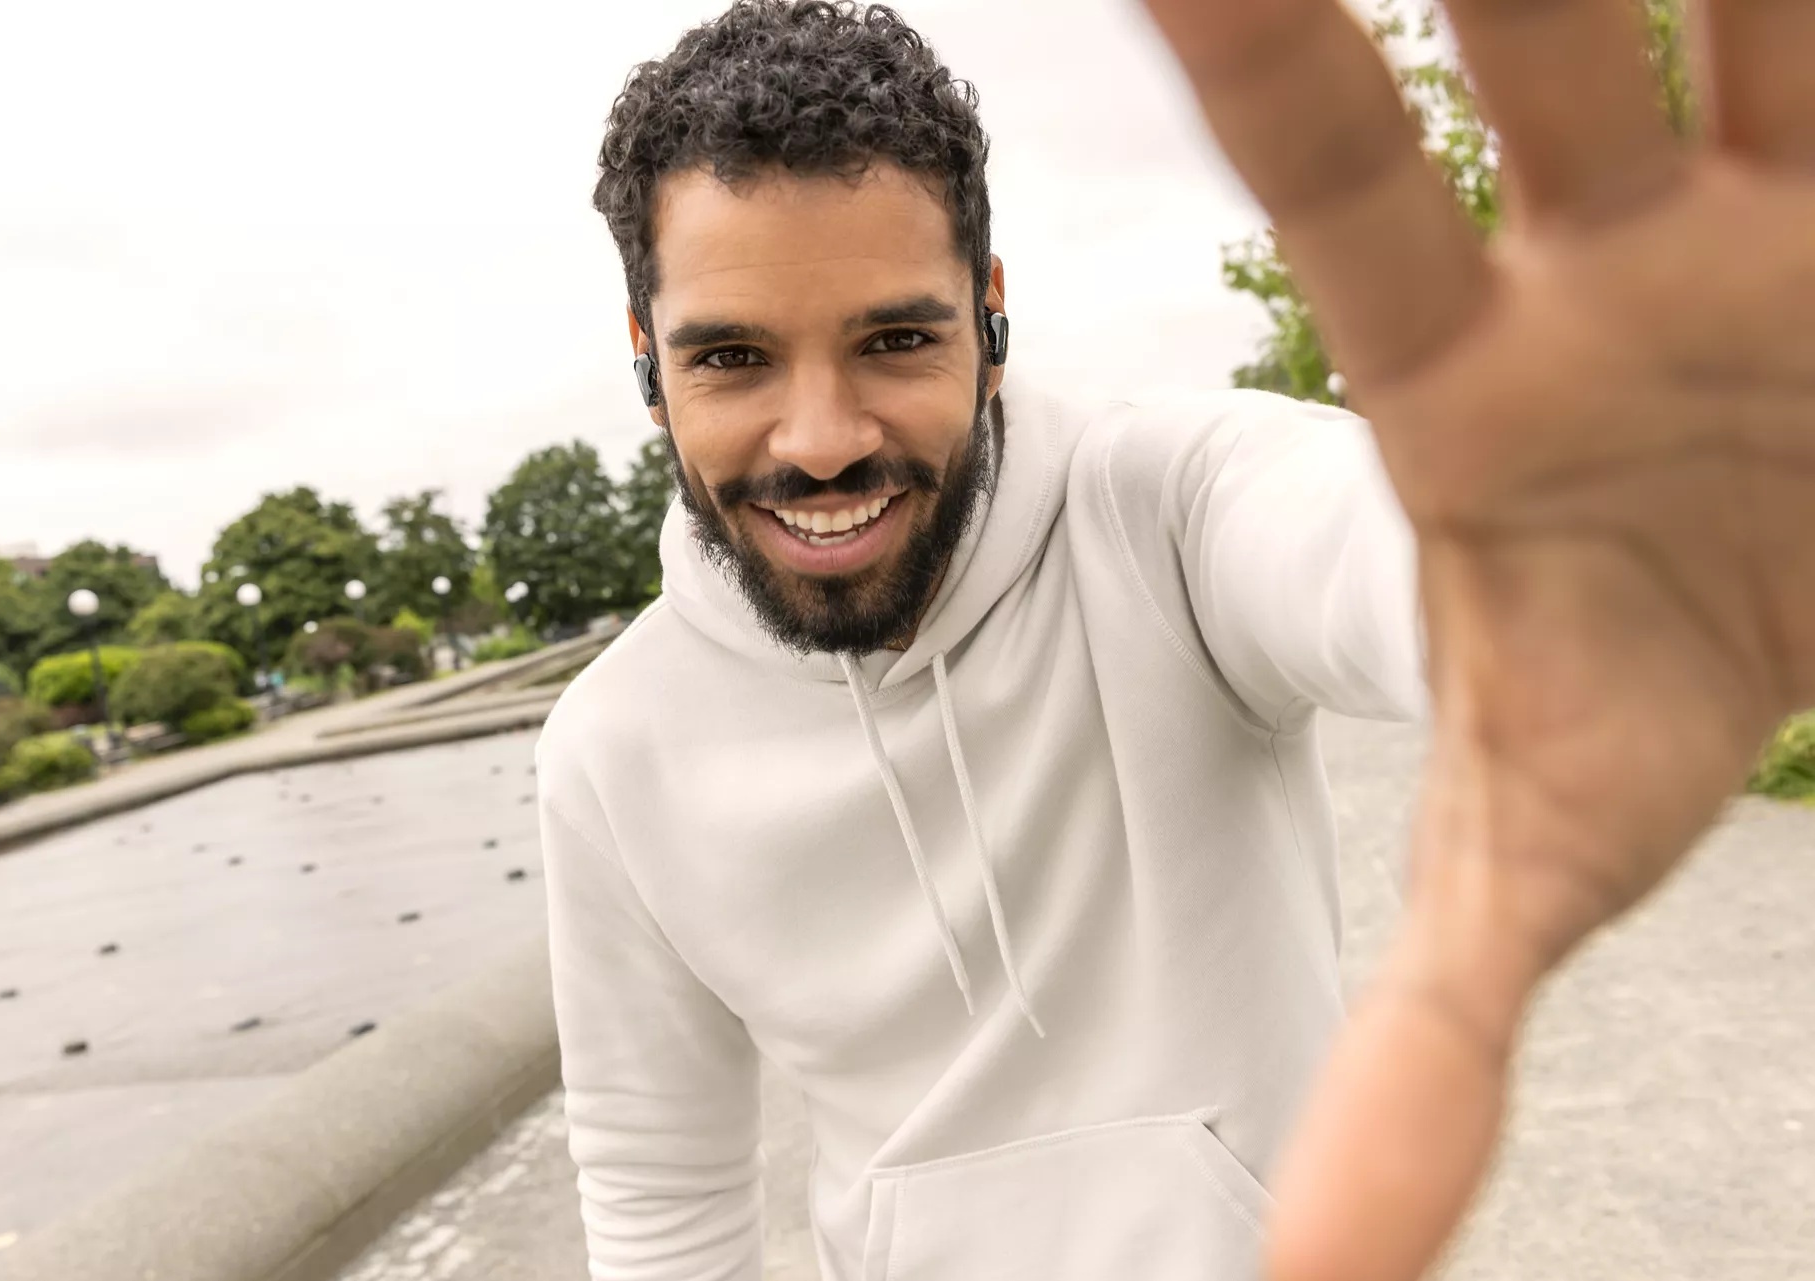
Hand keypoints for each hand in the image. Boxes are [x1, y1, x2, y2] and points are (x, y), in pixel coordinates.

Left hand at [1136, 1, 1814, 1276]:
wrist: (1806, 592)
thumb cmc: (1653, 697)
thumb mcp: (1530, 866)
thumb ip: (1421, 1056)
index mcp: (1475, 381)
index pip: (1343, 187)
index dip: (1265, 51)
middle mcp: (1614, 247)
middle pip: (1526, 33)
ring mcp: (1779, 193)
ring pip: (1740, 1)